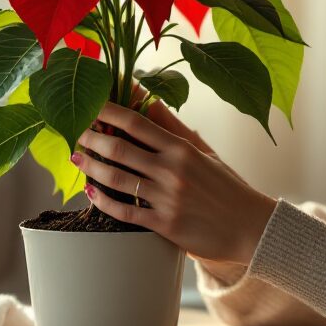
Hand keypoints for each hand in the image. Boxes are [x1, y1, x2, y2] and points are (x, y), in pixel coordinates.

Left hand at [72, 101, 277, 265]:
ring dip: (91, 167)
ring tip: (76, 159)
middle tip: (74, 132)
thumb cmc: (226, 186)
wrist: (251, 226)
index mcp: (181, 148)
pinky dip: (104, 201)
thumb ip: (174, 128)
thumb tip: (149, 99)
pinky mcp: (165, 224)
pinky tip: (91, 192)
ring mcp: (167, 198)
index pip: (136, 122)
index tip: (90, 105)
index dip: (107, 111)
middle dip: (91, 139)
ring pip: (117, 178)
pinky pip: (126, 211)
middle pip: (120, 148)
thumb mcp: (203, 152)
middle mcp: (172, 169)